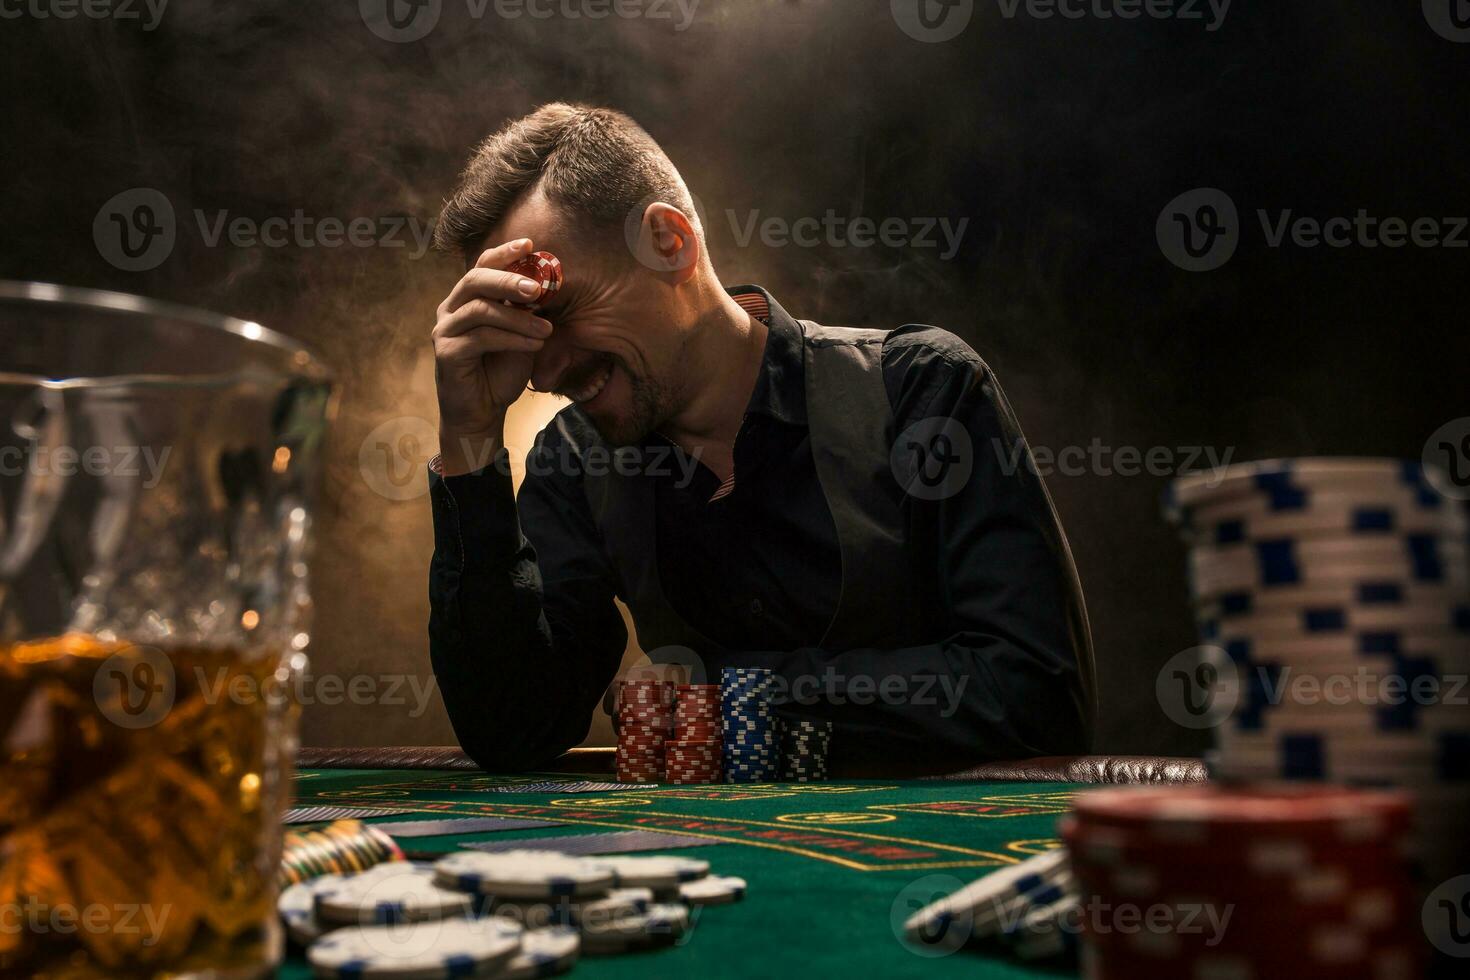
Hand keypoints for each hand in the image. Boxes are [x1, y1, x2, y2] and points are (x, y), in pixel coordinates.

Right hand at [432, 239, 553, 474]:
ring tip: (547, 329)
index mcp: (467, 299)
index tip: (530, 244)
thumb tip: (547, 283)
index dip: (504, 252)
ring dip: (518, 318)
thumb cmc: (501, 372)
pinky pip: (481, 337)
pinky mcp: (446, 353)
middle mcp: (450, 309)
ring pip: (481, 310)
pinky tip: (534, 345)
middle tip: (539, 288)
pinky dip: (512, 339)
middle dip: (509, 280)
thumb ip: (525, 310)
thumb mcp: (520, 334)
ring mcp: (444, 330)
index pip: (481, 265)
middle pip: (476, 280)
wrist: (482, 414)